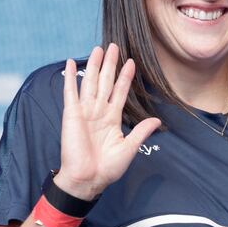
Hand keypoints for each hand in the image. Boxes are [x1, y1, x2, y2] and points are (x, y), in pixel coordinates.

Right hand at [55, 44, 160, 199]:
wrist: (88, 179)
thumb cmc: (107, 168)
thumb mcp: (129, 148)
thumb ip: (141, 132)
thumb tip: (157, 120)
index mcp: (112, 118)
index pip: (120, 92)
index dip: (125, 77)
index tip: (131, 62)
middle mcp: (99, 112)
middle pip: (106, 82)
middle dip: (110, 64)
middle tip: (114, 46)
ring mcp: (85, 112)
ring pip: (90, 82)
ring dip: (94, 65)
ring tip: (98, 49)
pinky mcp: (71, 114)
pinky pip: (70, 92)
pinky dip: (70, 78)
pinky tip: (70, 63)